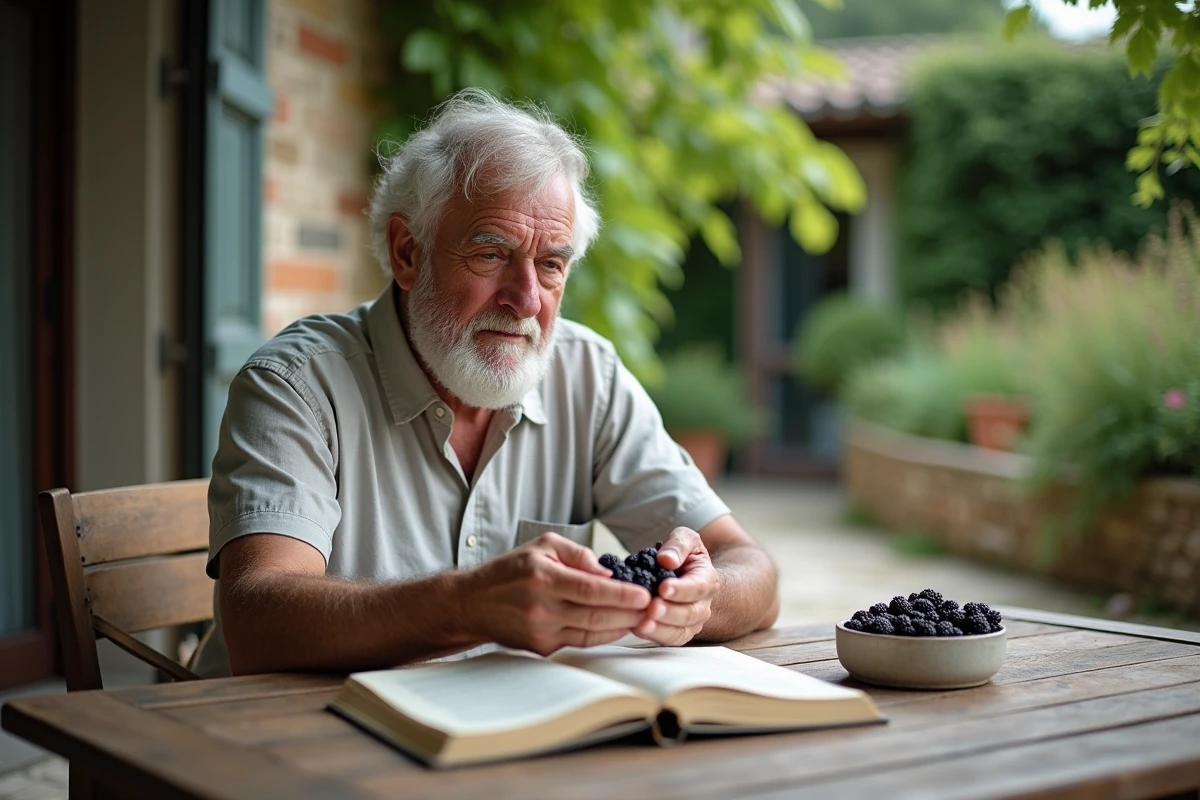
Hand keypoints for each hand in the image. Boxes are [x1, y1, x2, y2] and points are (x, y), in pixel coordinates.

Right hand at [464, 532, 650, 655]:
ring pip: (591, 633)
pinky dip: (602, 636)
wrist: (472, 603)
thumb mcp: (542, 546)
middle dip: (630, 613)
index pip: (592, 589)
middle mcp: (541, 607)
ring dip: (621, 627)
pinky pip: (579, 643)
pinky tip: (618, 627)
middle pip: (596, 615)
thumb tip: (608, 571)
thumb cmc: (510, 570)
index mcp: (543, 577)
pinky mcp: (540, 647)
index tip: (646, 595)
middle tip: (655, 608)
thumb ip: (578, 554)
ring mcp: (541, 631)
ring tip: (643, 618)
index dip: (623, 595)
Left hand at [632, 527, 717, 645]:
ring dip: (661, 629)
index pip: (698, 587)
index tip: (663, 587)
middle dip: (670, 612)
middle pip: (690, 613)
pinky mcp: (677, 632)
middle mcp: (703, 604)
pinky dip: (654, 636)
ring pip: (680, 631)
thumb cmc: (683, 555)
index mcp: (707, 579)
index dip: (681, 589)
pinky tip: (637, 629)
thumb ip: (677, 545)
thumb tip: (666, 559)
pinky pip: (668, 640)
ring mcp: (691, 622)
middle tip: (651, 608)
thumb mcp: (684, 539)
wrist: (684, 573)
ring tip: (642, 624)